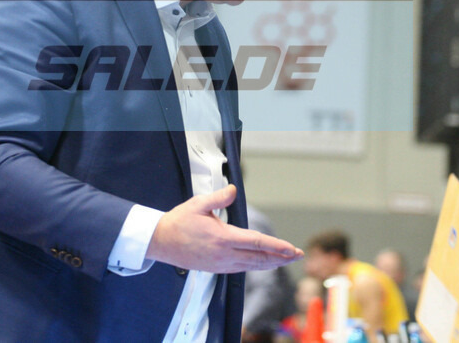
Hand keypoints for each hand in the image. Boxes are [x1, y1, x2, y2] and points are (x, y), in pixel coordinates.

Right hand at [146, 185, 302, 272]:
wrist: (161, 242)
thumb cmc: (179, 222)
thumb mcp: (198, 203)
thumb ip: (219, 197)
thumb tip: (234, 190)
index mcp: (223, 238)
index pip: (257, 243)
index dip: (278, 246)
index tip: (292, 249)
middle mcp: (225, 255)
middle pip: (260, 258)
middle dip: (281, 257)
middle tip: (298, 255)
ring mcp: (221, 264)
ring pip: (252, 266)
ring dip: (271, 263)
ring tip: (285, 260)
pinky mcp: (216, 269)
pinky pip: (241, 268)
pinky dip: (256, 266)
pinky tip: (262, 263)